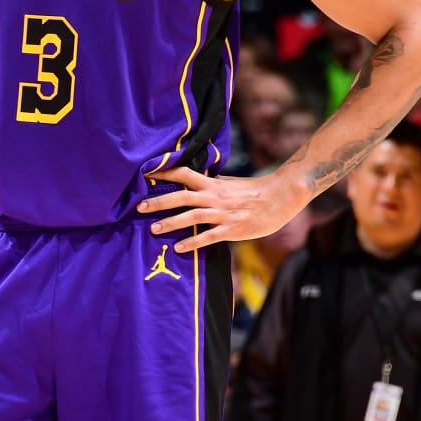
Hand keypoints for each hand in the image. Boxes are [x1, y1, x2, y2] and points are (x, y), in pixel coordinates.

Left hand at [137, 167, 304, 252]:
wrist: (281, 198)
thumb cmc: (254, 191)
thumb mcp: (230, 183)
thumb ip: (211, 184)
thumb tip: (193, 181)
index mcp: (213, 184)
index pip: (184, 174)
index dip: (165, 172)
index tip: (145, 173)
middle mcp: (215, 196)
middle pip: (182, 196)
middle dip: (160, 201)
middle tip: (139, 206)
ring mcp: (223, 213)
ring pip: (192, 216)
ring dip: (171, 222)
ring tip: (153, 229)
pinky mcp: (232, 229)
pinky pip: (209, 237)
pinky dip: (192, 242)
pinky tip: (178, 248)